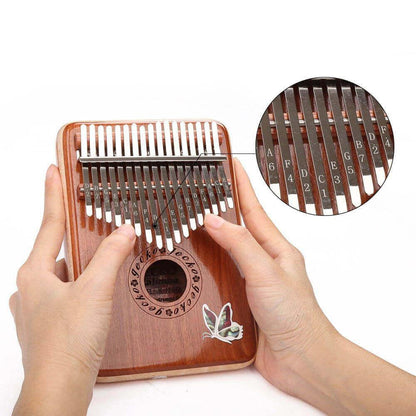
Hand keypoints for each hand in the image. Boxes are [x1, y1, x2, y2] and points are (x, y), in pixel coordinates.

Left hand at [10, 165, 135, 415]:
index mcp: (35, 273)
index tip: (52, 171)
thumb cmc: (68, 342)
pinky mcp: (49, 323)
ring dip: (79, 263)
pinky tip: (96, 290)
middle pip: (54, 249)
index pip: (48, 224)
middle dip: (71, 233)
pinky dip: (80, 285)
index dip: (52, 195)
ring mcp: (37, 307)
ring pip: (61, 273)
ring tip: (100, 257)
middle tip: (86, 218)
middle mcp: (31, 287)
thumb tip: (124, 231)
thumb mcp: (95, 290)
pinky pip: (65, 292)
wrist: (59, 388)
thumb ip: (110, 256)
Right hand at [204, 159, 335, 392]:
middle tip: (206, 188)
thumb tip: (215, 219)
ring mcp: (252, 279)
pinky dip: (208, 266)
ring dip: (212, 235)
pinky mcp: (241, 299)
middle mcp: (263, 261)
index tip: (229, 164)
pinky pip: (221, 276)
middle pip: (238, 226)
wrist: (301, 359)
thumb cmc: (296, 316)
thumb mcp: (267, 272)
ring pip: (227, 251)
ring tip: (195, 219)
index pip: (253, 208)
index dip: (240, 184)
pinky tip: (197, 263)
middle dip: (223, 205)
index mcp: (275, 248)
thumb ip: (241, 245)